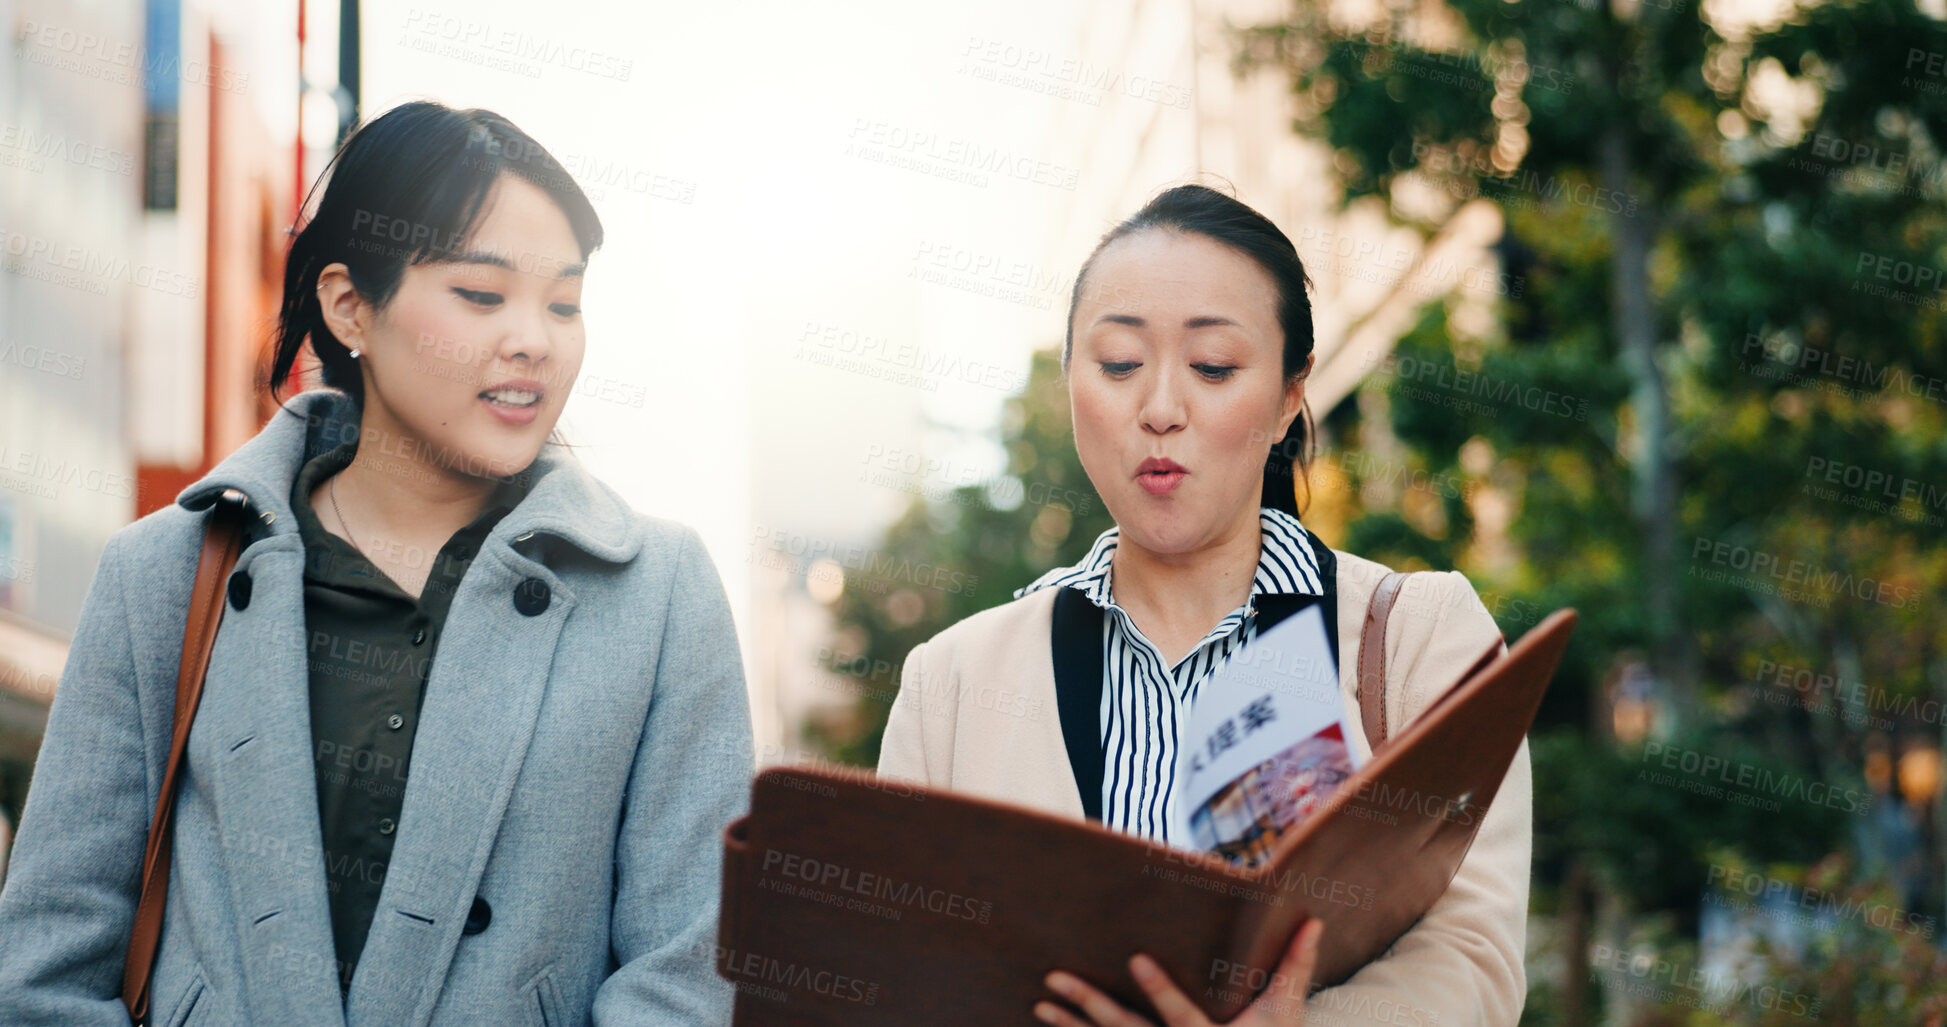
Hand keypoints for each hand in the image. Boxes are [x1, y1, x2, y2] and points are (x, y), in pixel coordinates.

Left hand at [1034, 919, 1323, 1026]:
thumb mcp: (1283, 1014)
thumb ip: (1294, 967)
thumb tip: (1315, 920)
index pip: (1180, 1015)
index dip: (1160, 990)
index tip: (1136, 959)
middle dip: (1091, 1004)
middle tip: (1055, 978)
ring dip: (1070, 1026)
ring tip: (1040, 1005)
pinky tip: (1048, 1025)